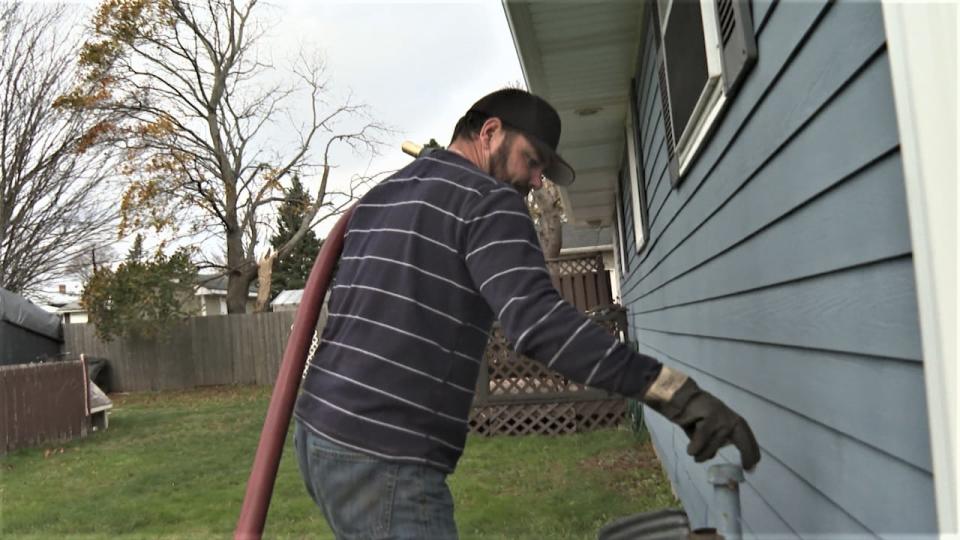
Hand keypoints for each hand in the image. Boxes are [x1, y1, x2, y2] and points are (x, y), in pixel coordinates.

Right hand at [642, 366, 760, 469]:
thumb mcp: (706, 431)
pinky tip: (691, 450)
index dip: (751, 453)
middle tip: (746, 467)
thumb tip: (713, 456)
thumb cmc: (691, 416)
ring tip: (695, 455)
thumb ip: (713, 442)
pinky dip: (696, 446)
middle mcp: (729, 417)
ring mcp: (721, 415)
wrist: (677, 397)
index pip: (746, 438)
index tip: (751, 468)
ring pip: (716, 443)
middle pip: (743, 438)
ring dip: (704, 453)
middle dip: (747, 452)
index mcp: (731, 421)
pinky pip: (703, 437)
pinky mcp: (710, 414)